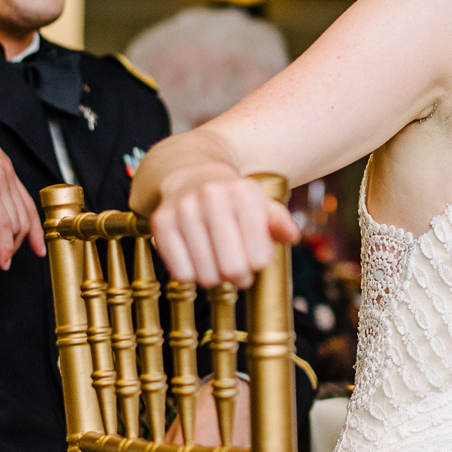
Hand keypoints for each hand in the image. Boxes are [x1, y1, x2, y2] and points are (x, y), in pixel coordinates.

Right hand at [148, 162, 299, 287]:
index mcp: (244, 192)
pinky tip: (196, 259)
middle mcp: (212, 196)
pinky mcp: (160, 222)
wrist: (190, 173)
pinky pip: (180, 272)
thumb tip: (291, 235)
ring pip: (206, 275)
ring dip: (215, 278)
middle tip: (237, 269)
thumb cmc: (233, 198)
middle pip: (233, 269)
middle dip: (239, 277)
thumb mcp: (260, 203)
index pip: (260, 257)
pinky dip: (191, 274)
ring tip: (217, 263)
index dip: (259, 264)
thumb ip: (278, 221)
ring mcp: (183, 208)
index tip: (255, 257)